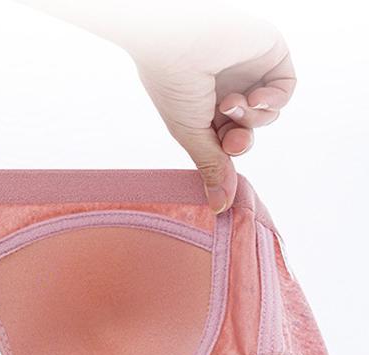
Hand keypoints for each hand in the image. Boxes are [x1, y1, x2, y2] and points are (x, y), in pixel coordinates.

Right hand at [124, 13, 295, 212]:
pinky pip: (285, 89)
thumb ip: (212, 169)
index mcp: (201, 107)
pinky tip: (255, 96)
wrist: (177, 40)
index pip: (224, 140)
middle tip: (233, 138)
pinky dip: (274, 100)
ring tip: (232, 102)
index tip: (224, 153)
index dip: (227, 152)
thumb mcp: (190, 135)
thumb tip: (219, 209)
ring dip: (252, 118)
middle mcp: (225, 89)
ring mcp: (249, 71)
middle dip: (242, 139)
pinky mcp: (270, 54)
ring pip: (267, 114)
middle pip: (248, 130)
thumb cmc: (174, 84)